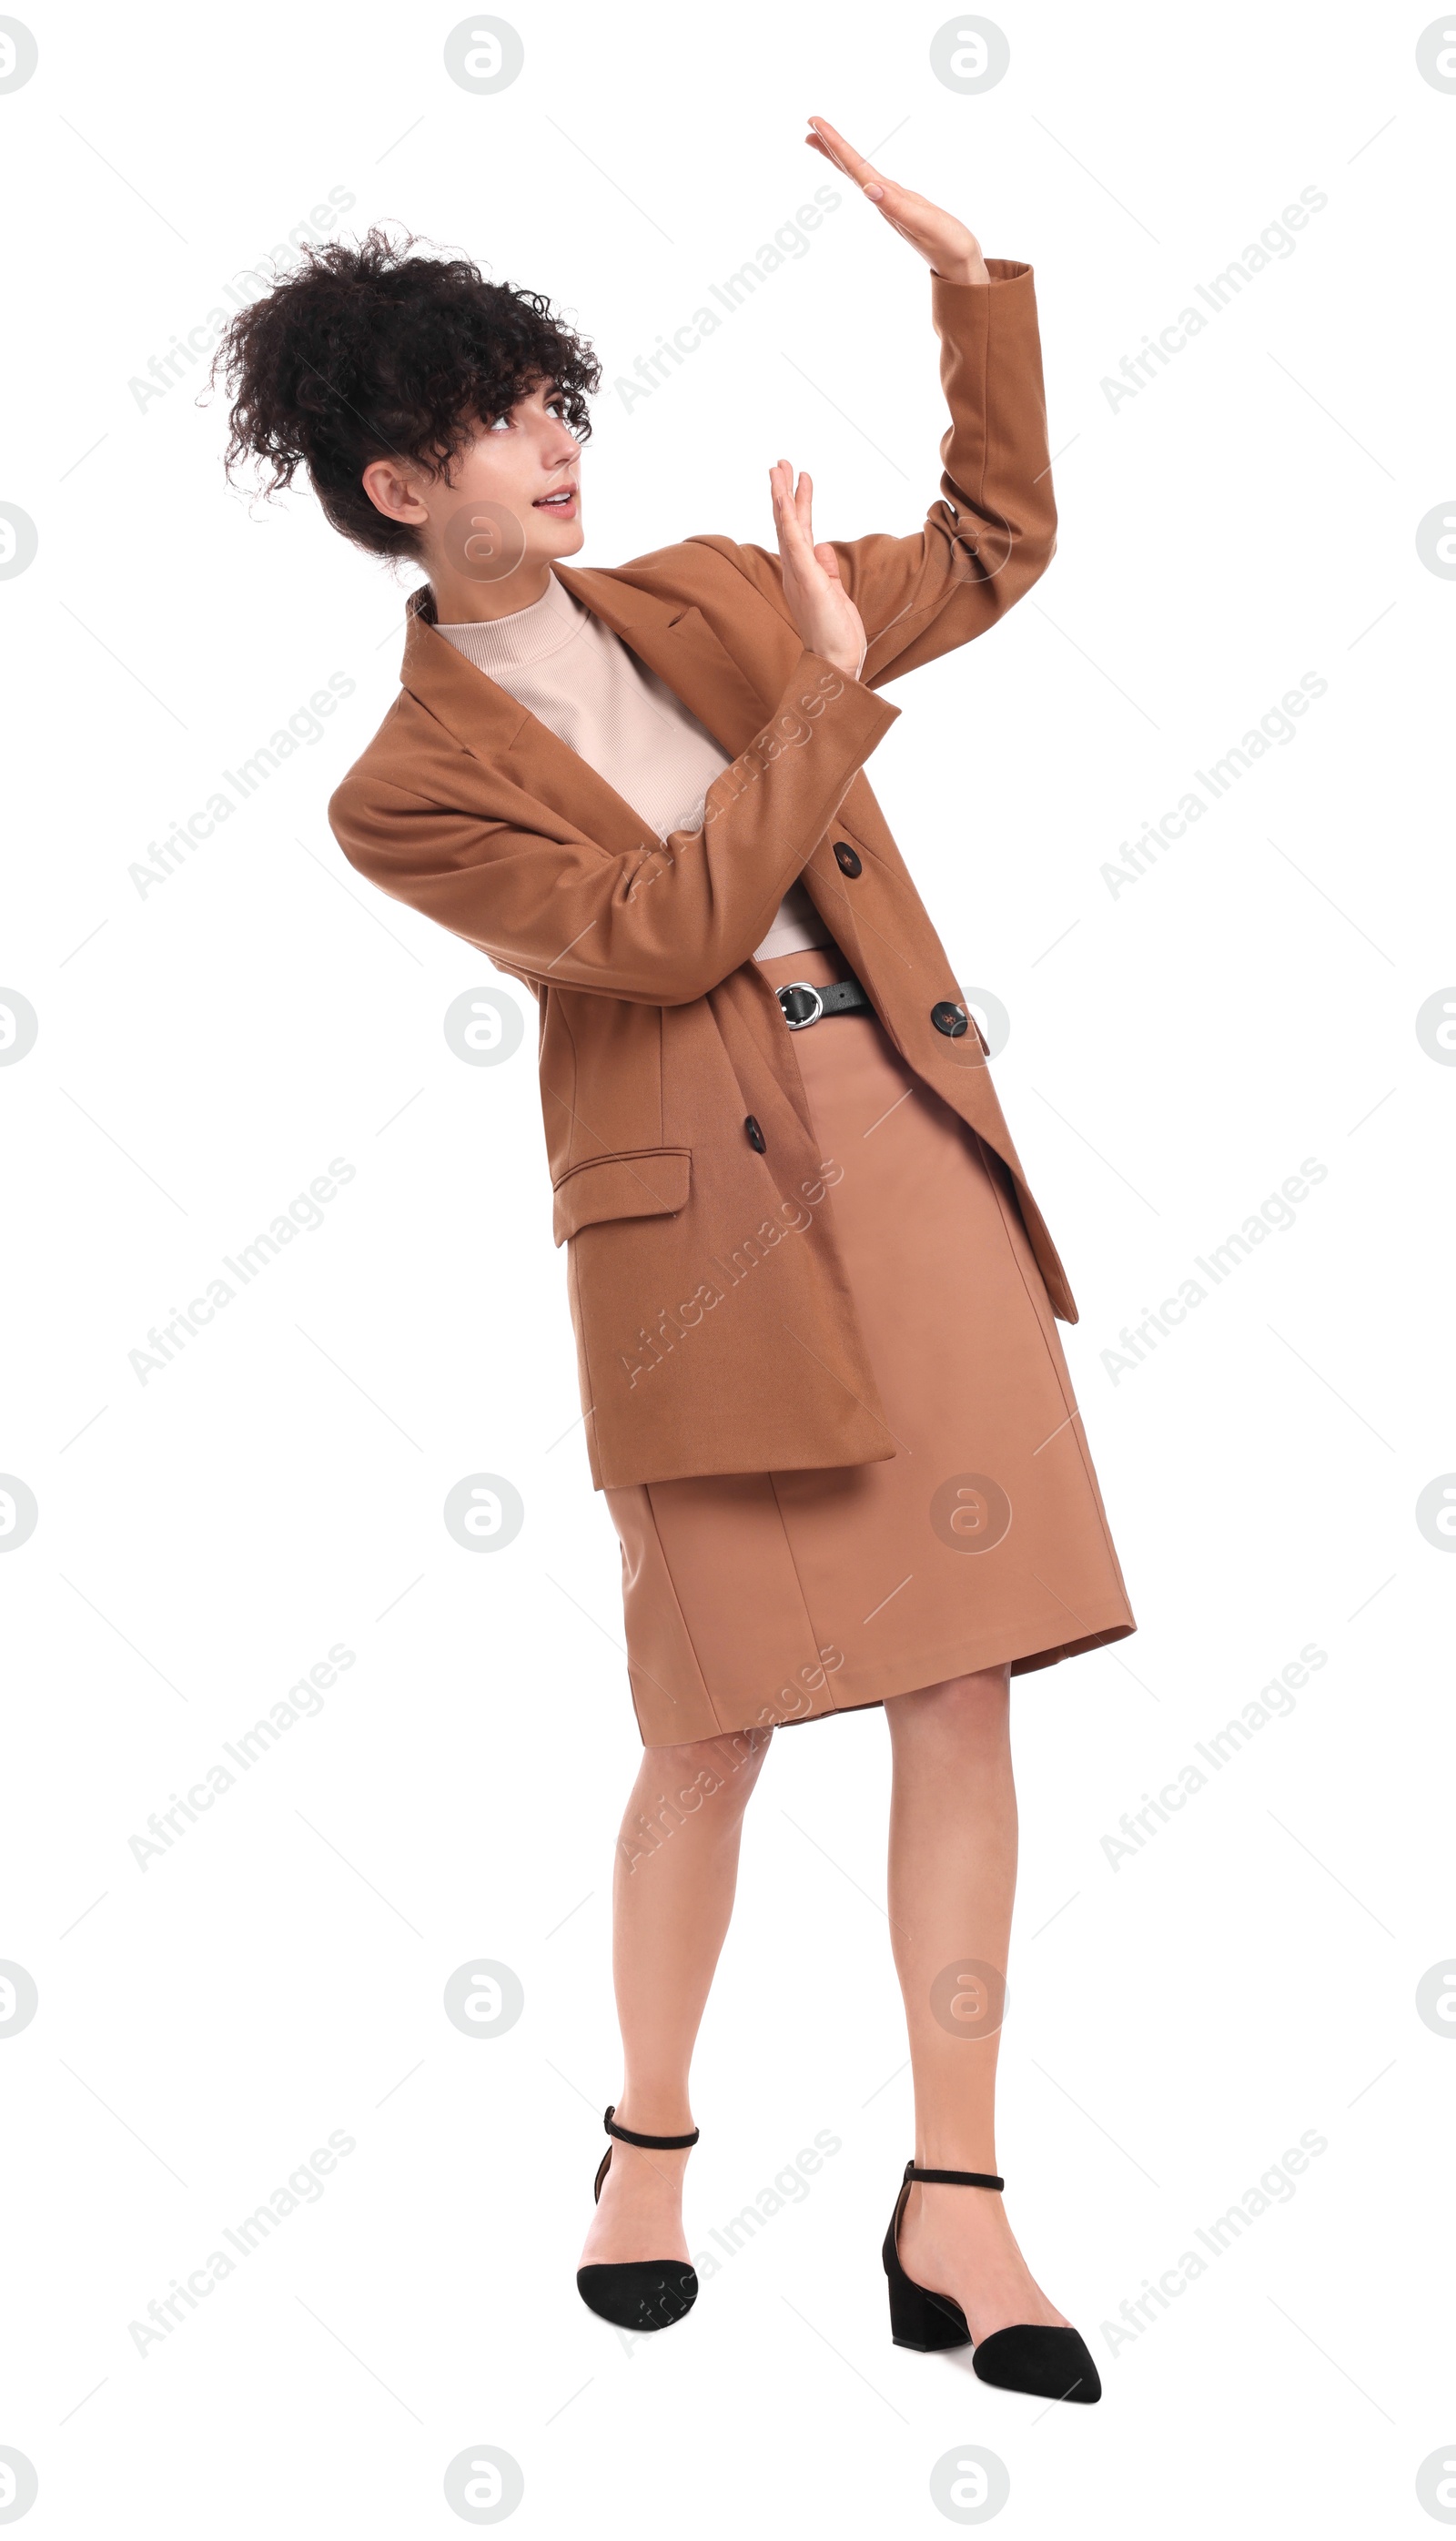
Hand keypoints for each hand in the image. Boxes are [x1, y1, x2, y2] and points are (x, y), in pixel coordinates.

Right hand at [767, 460, 866, 679]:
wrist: (836, 664)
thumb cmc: (836, 637)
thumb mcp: (834, 594)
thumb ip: (827, 570)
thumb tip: (823, 548)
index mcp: (802, 575)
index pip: (797, 533)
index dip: (796, 505)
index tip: (797, 480)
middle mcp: (794, 573)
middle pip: (787, 525)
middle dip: (783, 492)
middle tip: (781, 463)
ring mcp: (799, 575)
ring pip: (786, 528)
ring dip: (781, 496)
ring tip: (779, 469)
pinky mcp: (808, 580)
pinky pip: (794, 543)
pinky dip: (787, 518)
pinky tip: (784, 497)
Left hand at [804, 115, 989, 283]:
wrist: (960, 266)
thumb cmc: (947, 246)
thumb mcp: (923, 223)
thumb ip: (897, 207)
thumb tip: (867, 189)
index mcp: (886, 200)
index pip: (855, 168)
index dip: (835, 145)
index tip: (814, 125)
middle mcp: (884, 200)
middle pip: (851, 169)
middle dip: (830, 146)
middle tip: (810, 124)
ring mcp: (892, 202)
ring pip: (860, 174)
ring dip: (841, 157)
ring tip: (822, 141)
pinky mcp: (902, 204)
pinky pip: (875, 181)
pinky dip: (862, 169)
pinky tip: (861, 171)